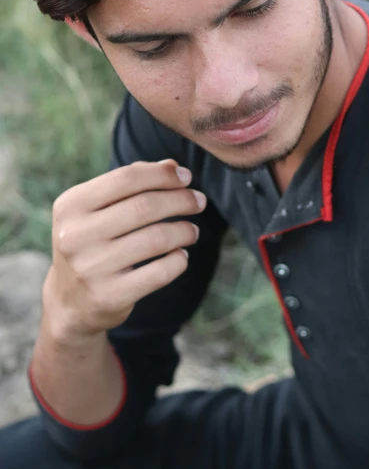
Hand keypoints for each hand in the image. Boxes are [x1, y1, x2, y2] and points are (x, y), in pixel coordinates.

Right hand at [43, 160, 205, 342]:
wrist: (69, 302)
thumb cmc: (92, 241)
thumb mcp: (97, 209)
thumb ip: (131, 183)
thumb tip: (173, 166)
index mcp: (71, 205)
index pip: (126, 178)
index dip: (163, 174)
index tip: (187, 177)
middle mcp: (75, 236)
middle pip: (145, 206)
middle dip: (181, 200)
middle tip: (199, 201)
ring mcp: (91, 268)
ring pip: (156, 239)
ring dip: (184, 231)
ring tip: (193, 231)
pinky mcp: (109, 296)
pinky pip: (159, 273)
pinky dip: (178, 260)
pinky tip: (181, 255)